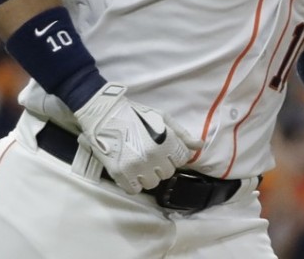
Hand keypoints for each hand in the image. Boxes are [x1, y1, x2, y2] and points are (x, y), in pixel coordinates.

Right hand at [73, 83, 202, 193]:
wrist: (104, 114)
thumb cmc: (136, 114)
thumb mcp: (162, 118)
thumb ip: (181, 134)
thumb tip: (199, 146)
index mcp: (166, 142)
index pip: (181, 160)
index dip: (174, 155)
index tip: (165, 150)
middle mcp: (153, 157)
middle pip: (167, 173)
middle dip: (162, 165)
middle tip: (150, 154)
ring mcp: (136, 167)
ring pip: (152, 183)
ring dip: (148, 175)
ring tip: (140, 162)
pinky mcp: (119, 174)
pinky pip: (134, 190)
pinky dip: (133, 183)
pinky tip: (130, 171)